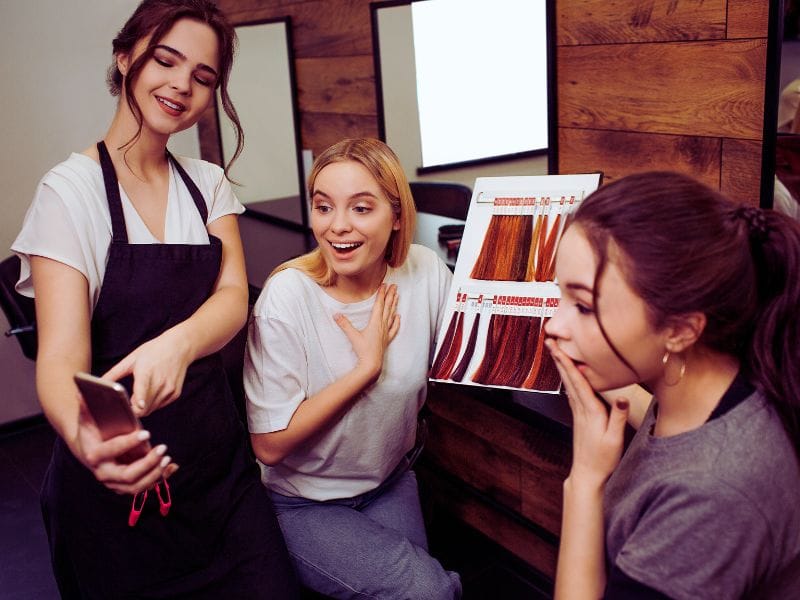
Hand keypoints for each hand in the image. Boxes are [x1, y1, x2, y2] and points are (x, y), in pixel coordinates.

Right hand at [75, 404, 178, 494]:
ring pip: (137, 486)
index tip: (146, 432)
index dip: (128, 443)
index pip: (110, 451)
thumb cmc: (92, 430)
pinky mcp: (126, 486)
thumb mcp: (87, 417)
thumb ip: (86, 406)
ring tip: (167, 457)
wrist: (89, 449)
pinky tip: (172, 467)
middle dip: (147, 464)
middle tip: (162, 449)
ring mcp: (115, 483)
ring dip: (155, 474)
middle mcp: (103, 474)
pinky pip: (145, 487)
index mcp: (94, 456)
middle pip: (127, 476)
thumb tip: (81, 391)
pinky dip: (161, 478)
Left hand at [103, 328, 192, 416]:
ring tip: (137, 398)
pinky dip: (152, 403)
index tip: (133, 409)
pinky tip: (151, 392)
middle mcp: (160, 383)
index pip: (142, 392)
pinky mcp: (175, 393)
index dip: (137, 403)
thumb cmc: (154, 351)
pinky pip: (159, 405)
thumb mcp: (132, 359)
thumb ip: (114, 373)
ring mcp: (169, 389)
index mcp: (146, 372)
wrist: (179, 346)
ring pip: (151, 409)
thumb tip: (99, 383)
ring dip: (142, 408)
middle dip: (133, 410)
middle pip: (144, 408)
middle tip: (124, 407)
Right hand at [334, 284, 399, 380]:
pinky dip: (396, 321)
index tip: (385, 285)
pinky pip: (394, 328)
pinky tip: (398, 316)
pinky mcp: (387, 339)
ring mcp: (386, 332)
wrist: (372, 364)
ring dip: (394, 305)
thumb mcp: (352, 336)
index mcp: (375, 322)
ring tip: (398, 296)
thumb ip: (344, 324)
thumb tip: (336, 315)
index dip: (381, 294)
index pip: (379, 305)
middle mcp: (382, 325)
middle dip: (391, 296)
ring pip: (392, 315)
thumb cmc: (363, 350)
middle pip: (388, 307)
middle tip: (395, 286)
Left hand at [545, 339, 628, 487]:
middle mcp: (581, 409)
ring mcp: (578, 413)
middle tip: (550, 340)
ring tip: (556, 351)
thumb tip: (621, 397)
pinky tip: (567, 376)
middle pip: (569, 379)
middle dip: (559, 358)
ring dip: (562, 366)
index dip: (567, 363)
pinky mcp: (579, 418)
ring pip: (569, 384)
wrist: (588, 474)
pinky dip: (568, 380)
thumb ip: (617, 417)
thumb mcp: (615, 439)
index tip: (558, 348)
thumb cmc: (603, 458)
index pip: (577, 382)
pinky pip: (572, 393)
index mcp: (590, 411)